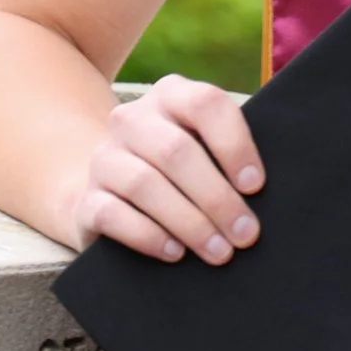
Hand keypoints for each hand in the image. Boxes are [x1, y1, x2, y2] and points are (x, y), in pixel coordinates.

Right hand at [71, 75, 263, 263]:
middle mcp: (132, 120)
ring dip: (189, 222)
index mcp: (171, 96)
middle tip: (245, 235)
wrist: (114, 199)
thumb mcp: (206, 153)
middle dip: (217, 198)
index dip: (234, 145)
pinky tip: (176, 253)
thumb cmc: (184, 176)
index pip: (204, 104)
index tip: (256, 186)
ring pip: (145, 184)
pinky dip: (148, 236)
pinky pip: (112, 215)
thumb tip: (265, 194)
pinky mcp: (85, 199)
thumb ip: (231, 159)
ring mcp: (104, 158)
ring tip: (219, 252)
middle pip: (175, 151)